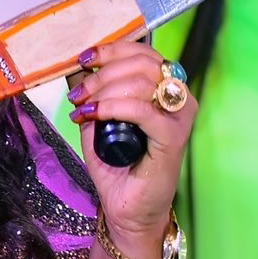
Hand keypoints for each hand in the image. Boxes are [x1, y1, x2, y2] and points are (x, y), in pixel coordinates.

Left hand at [65, 40, 195, 255]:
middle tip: (78, 94)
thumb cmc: (118, 167)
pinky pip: (143, 110)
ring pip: (141, 82)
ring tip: (83, 107)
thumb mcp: (99, 125)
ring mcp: (178, 118)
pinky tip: (93, 115)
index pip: (144, 54)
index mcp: (164, 91)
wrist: (127, 209)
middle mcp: (178, 100)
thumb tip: (80, 74)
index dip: (112, 50)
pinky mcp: (173, 139)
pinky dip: (113, 107)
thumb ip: (96, 98)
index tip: (85, 59)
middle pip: (142, 63)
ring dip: (104, 89)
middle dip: (102, 73)